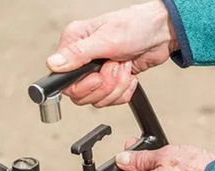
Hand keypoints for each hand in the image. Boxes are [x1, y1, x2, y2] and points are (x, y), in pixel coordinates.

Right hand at [46, 0, 177, 107]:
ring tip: (124, 66)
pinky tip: (130, 74)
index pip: (63, 81)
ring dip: (117, 86)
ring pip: (98, 99)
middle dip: (105, 85)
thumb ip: (78, 53)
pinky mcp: (111, 82)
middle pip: (81, 95)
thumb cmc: (135, 26)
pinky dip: (125, 90)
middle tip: (116, 67)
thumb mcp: (105, 39)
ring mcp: (96, 72)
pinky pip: (111, 100)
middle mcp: (82, 60)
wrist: (161, 34)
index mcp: (74, 44)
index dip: (82, 86)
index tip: (97, 77)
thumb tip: (53, 64)